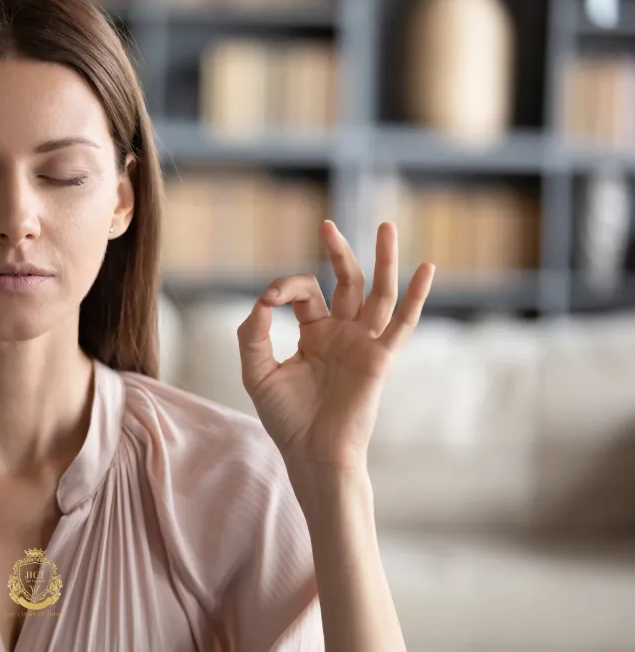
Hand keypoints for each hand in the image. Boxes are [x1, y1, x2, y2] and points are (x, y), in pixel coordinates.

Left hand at [236, 221, 434, 471]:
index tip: (268, 301)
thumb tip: (263, 301)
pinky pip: (403, 322)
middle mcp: (342, 334)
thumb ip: (252, 334)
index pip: (304, 293)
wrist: (312, 455)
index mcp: (314, 334)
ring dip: (383, 259)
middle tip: (326, 225)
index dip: (284, 288)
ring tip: (387, 225)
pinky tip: (427, 268)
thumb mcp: (257, 371)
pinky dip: (416, 295)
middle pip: (346, 282)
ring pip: (378, 292)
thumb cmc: (286, 419)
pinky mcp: (380, 358)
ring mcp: (363, 344)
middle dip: (338, 253)